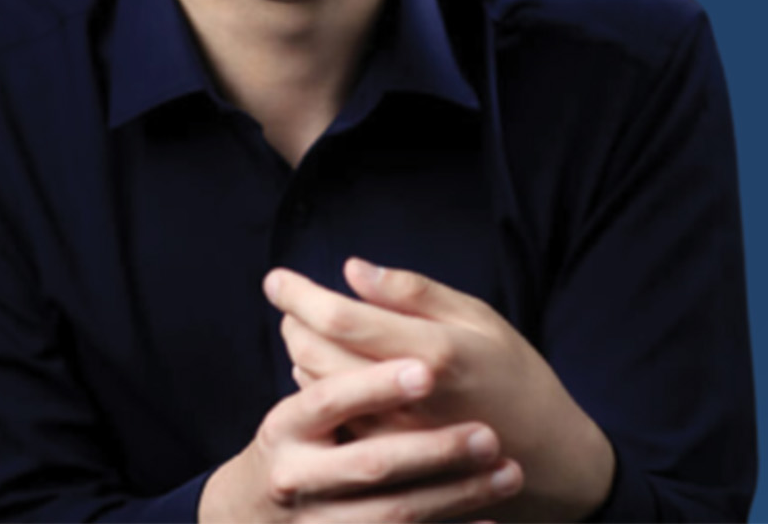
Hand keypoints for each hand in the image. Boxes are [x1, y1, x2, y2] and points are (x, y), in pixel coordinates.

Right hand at [199, 358, 523, 522]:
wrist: (258, 518)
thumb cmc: (301, 437)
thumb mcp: (304, 397)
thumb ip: (335, 344)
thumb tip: (355, 268)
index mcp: (289, 424)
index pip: (331, 398)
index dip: (377, 384)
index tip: (427, 370)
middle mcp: (298, 476)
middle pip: (372, 463)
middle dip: (435, 451)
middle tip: (489, 436)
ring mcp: (321, 522)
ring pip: (394, 515)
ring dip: (456, 496)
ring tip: (508, 474)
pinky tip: (492, 521)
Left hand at [267, 259, 616, 523]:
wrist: (544, 459)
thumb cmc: (517, 377)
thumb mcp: (481, 320)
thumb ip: (416, 294)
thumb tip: (353, 271)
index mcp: (433, 352)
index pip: (343, 319)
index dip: (301, 295)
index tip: (276, 278)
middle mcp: (405, 397)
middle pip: (316, 353)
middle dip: (295, 320)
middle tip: (294, 302)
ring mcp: (391, 435)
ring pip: (315, 387)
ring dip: (301, 352)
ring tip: (309, 329)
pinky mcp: (385, 461)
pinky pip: (331, 418)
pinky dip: (318, 386)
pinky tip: (330, 369)